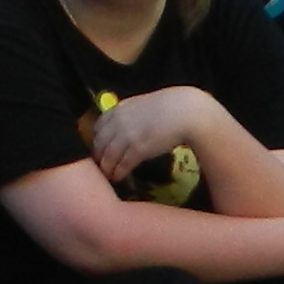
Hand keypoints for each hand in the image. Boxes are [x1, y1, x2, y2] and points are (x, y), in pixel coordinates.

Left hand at [89, 83, 231, 183]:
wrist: (186, 112)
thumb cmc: (171, 107)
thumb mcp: (144, 106)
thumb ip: (132, 115)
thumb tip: (128, 125)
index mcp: (119, 109)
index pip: (98, 126)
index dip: (97, 139)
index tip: (99, 147)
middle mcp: (118, 122)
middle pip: (99, 142)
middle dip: (98, 155)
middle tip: (99, 165)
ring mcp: (126, 136)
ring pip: (108, 155)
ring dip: (106, 167)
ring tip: (107, 175)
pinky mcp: (137, 149)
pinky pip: (122, 164)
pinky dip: (118, 172)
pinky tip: (118, 177)